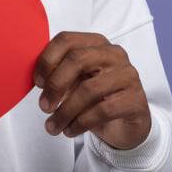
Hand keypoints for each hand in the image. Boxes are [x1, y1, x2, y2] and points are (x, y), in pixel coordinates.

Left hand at [32, 31, 150, 149]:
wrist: (124, 125)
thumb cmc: (94, 99)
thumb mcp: (73, 82)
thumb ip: (57, 74)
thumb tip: (35, 78)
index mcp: (95, 43)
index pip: (67, 40)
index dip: (47, 60)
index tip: (37, 83)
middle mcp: (114, 54)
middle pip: (78, 59)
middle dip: (55, 84)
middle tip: (44, 106)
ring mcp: (127, 75)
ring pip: (89, 89)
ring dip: (65, 111)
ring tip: (53, 126)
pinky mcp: (136, 100)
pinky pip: (103, 110)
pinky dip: (80, 123)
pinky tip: (70, 131)